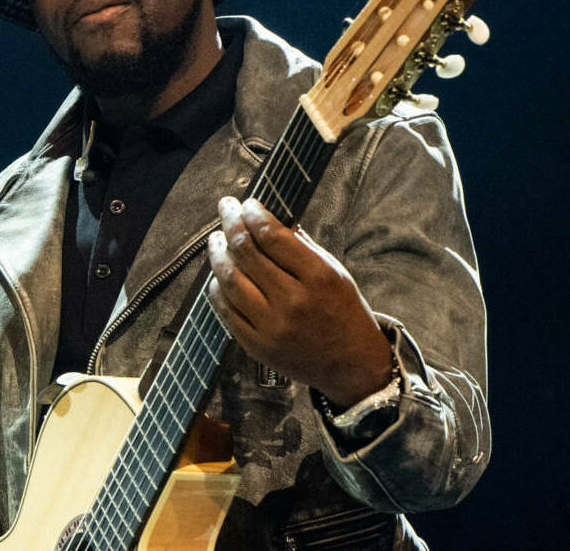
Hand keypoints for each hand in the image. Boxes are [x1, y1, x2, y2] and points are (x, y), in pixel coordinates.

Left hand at [205, 196, 393, 405]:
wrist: (353, 366)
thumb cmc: (344, 311)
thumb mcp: (334, 273)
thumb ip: (302, 246)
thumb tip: (269, 217)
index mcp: (318, 278)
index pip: (273, 236)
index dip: (253, 214)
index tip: (247, 202)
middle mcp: (293, 301)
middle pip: (246, 253)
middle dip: (230, 223)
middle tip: (225, 208)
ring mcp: (273, 327)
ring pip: (229, 280)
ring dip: (217, 253)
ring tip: (216, 239)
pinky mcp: (258, 347)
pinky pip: (225, 310)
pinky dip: (216, 288)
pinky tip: (218, 274)